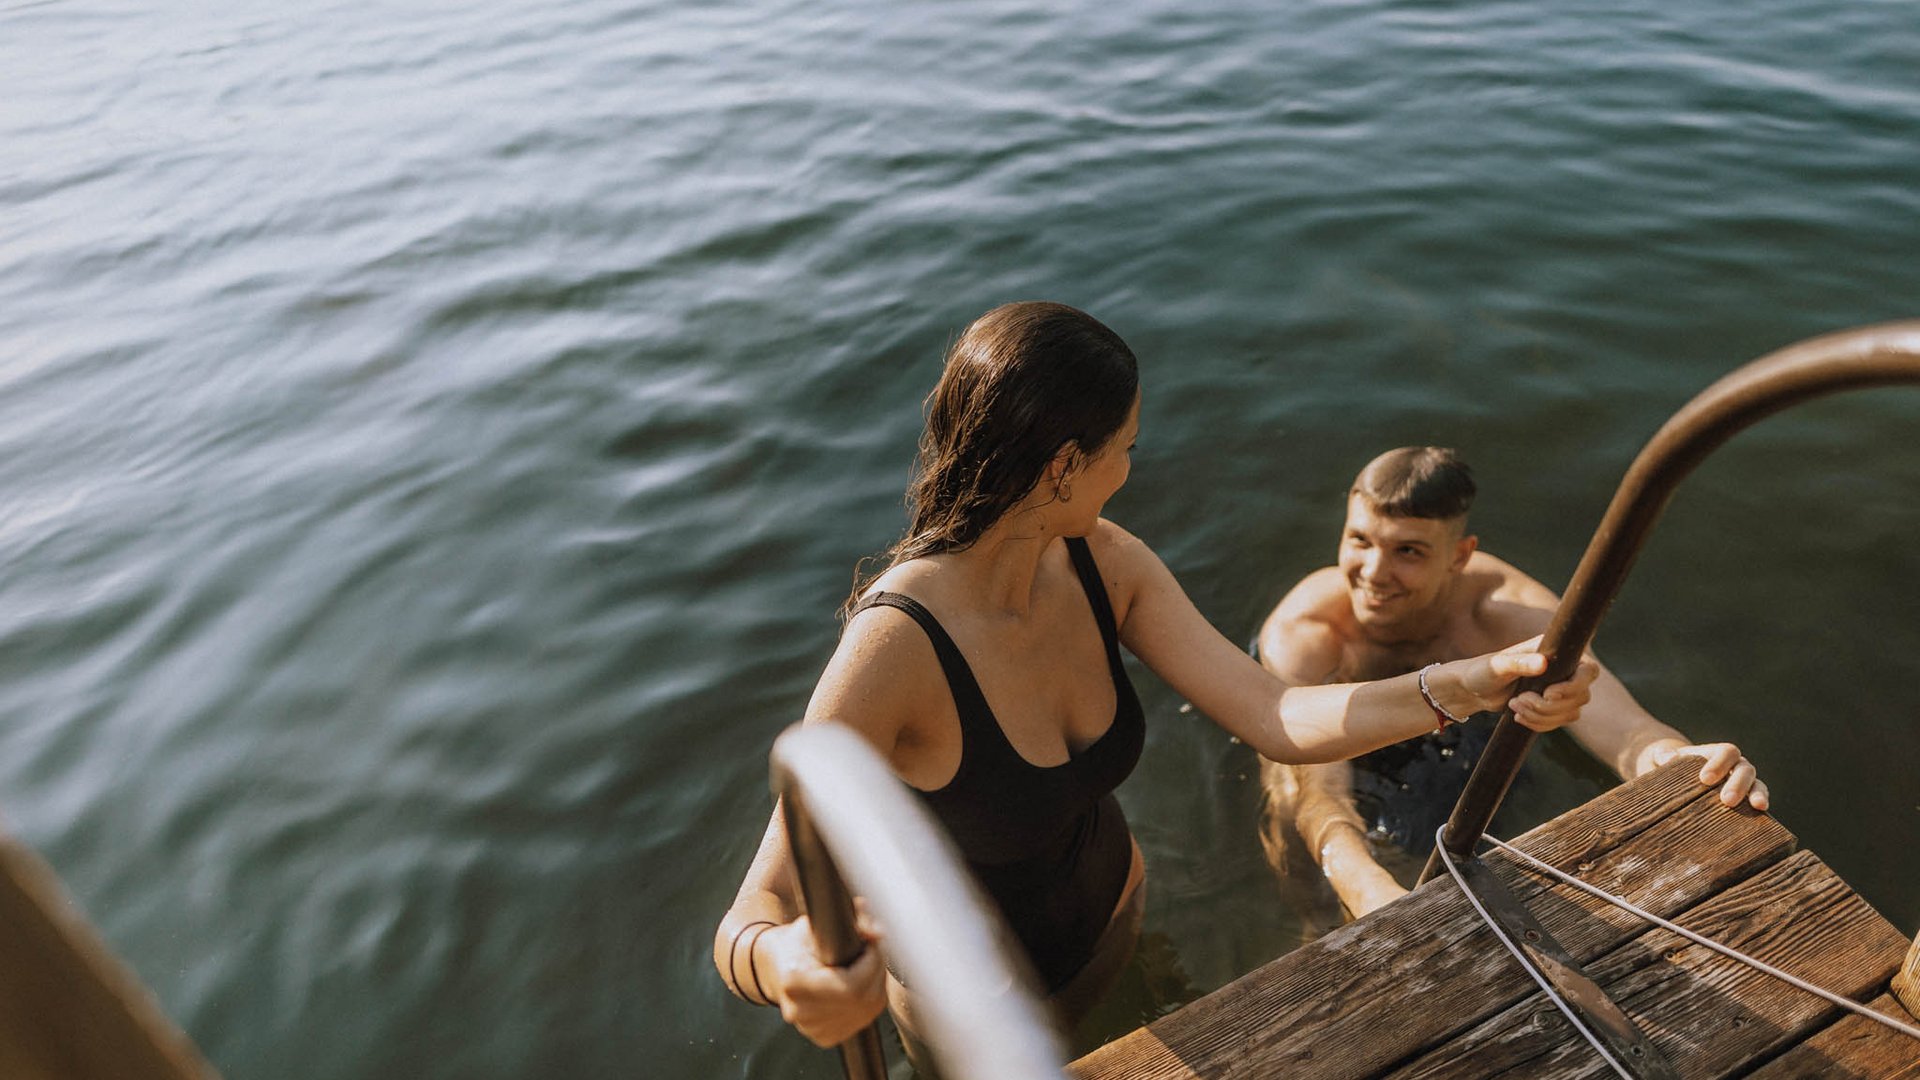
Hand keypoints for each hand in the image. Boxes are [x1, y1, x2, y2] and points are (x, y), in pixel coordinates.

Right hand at [757, 915, 886, 1047]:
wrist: (777, 967)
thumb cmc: (799, 942)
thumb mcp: (818, 924)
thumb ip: (850, 921)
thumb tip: (878, 933)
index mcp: (793, 982)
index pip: (850, 985)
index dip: (871, 962)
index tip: (870, 942)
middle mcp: (799, 1011)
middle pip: (862, 997)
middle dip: (876, 969)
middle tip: (872, 950)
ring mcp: (811, 1028)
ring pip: (868, 1008)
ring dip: (876, 983)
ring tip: (865, 964)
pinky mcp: (824, 1038)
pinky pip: (863, 1019)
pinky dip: (869, 1000)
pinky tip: (859, 984)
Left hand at [1455, 636, 1599, 731]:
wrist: (1473, 689)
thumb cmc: (1483, 671)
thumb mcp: (1498, 666)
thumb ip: (1519, 663)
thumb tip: (1542, 663)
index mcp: (1556, 652)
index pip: (1589, 671)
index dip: (1574, 686)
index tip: (1548, 694)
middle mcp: (1564, 669)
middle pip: (1581, 697)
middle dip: (1548, 706)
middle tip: (1518, 700)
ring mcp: (1561, 688)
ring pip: (1571, 713)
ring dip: (1542, 716)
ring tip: (1515, 706)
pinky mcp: (1554, 706)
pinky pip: (1561, 721)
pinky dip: (1540, 723)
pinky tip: (1519, 717)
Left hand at [1648, 741, 1769, 810]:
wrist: (1679, 780)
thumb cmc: (1673, 768)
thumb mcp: (1664, 758)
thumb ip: (1665, 755)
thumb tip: (1668, 758)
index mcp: (1717, 753)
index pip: (1726, 752)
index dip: (1719, 764)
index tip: (1704, 779)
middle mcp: (1735, 766)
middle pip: (1744, 769)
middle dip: (1738, 784)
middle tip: (1727, 800)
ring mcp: (1744, 783)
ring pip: (1757, 784)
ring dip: (1757, 794)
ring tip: (1758, 806)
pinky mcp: (1747, 799)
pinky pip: (1758, 800)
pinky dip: (1760, 807)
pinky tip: (1761, 817)